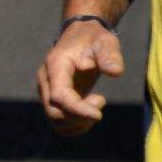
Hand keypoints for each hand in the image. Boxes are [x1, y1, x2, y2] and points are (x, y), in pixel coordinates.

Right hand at [37, 19, 123, 135]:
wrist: (81, 36)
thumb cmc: (93, 39)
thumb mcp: (105, 41)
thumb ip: (110, 55)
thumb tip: (115, 72)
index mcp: (55, 65)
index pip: (58, 96)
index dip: (78, 109)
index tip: (100, 113)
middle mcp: (45, 80)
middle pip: (54, 112)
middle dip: (80, 116)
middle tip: (101, 100)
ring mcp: (47, 91)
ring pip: (55, 120)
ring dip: (78, 123)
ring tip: (96, 106)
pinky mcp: (53, 99)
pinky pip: (59, 122)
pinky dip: (76, 125)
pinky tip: (90, 112)